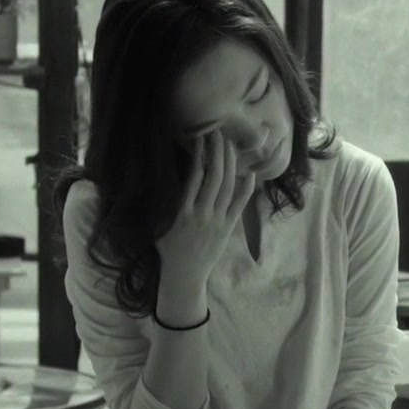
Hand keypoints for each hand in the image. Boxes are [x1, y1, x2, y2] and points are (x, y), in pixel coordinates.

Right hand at [155, 130, 256, 283]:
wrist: (185, 274)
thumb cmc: (167, 247)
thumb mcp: (158, 224)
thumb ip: (164, 202)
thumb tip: (162, 175)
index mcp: (182, 212)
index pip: (194, 176)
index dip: (199, 155)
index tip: (201, 138)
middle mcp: (202, 214)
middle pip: (214, 177)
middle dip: (217, 153)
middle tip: (218, 134)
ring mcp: (217, 221)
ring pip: (227, 187)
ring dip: (230, 164)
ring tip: (230, 146)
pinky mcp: (228, 227)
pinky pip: (240, 205)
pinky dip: (246, 188)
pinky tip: (249, 173)